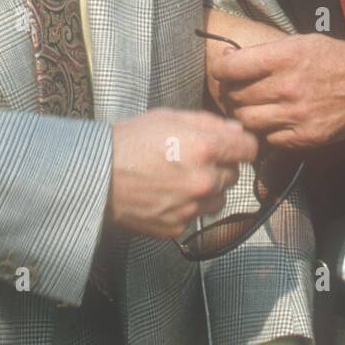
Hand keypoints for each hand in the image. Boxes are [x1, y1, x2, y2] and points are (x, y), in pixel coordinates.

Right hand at [109, 110, 257, 239]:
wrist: (96, 177)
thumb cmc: (130, 140)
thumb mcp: (168, 117)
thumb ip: (208, 122)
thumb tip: (237, 130)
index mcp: (205, 148)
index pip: (249, 148)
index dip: (241, 144)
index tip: (232, 145)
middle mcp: (204, 181)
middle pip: (235, 174)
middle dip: (220, 166)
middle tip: (194, 159)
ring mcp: (192, 207)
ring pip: (219, 199)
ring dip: (208, 190)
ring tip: (181, 179)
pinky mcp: (178, 227)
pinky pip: (197, 217)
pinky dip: (188, 207)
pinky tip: (167, 195)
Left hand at [214, 33, 344, 149]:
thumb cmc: (333, 59)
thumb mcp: (301, 42)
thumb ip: (265, 52)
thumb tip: (228, 59)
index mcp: (285, 58)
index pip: (232, 68)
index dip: (220, 70)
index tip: (222, 71)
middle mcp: (287, 87)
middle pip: (236, 97)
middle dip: (230, 92)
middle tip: (235, 90)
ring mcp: (296, 115)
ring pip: (246, 121)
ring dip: (243, 114)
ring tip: (250, 107)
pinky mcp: (304, 137)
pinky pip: (268, 138)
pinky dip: (266, 130)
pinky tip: (273, 119)